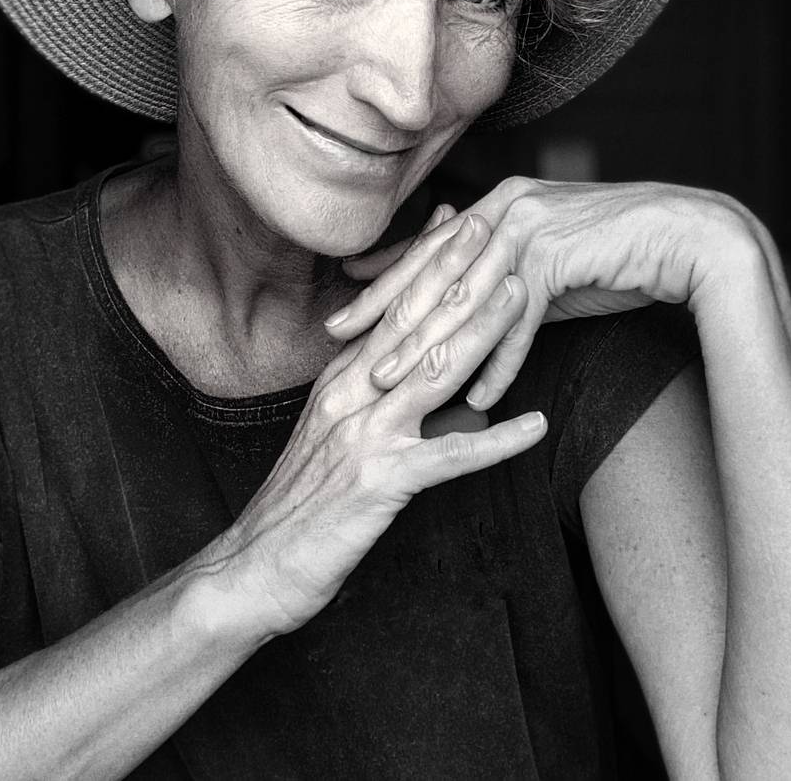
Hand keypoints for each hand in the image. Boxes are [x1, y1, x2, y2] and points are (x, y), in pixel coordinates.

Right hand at [224, 211, 546, 636]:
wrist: (255, 568)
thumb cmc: (299, 507)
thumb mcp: (332, 437)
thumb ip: (369, 397)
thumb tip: (415, 367)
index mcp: (340, 381)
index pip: (391, 308)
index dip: (427, 262)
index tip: (458, 222)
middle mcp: (351, 395)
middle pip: (414, 322)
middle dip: (458, 272)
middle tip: (495, 228)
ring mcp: (366, 435)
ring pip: (434, 369)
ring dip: (483, 329)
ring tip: (522, 293)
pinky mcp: (382, 481)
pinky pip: (450, 455)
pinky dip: (498, 440)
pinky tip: (535, 425)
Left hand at [330, 177, 757, 410]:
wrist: (681, 237)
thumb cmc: (610, 254)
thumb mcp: (541, 263)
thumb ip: (495, 281)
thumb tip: (454, 314)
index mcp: (494, 205)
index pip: (423, 252)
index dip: (379, 287)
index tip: (338, 318)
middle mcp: (504, 208)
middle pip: (431, 272)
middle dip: (384, 316)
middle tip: (340, 352)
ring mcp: (529, 228)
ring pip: (466, 297)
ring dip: (430, 346)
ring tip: (396, 387)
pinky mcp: (557, 255)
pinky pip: (519, 319)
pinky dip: (500, 361)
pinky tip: (481, 398)